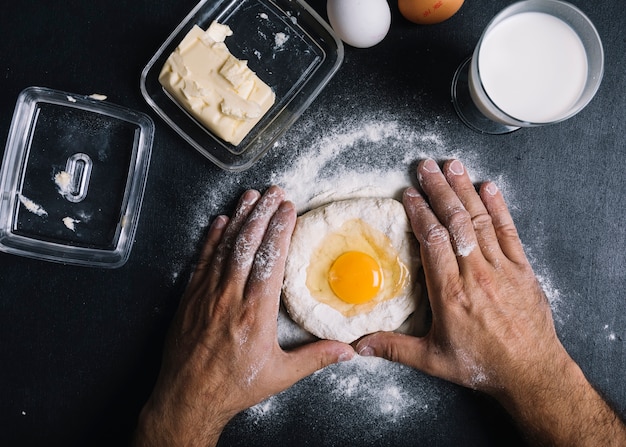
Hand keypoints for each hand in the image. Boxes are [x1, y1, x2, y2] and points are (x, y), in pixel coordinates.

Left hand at [135, 186, 354, 446]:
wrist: (188, 397)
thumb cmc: (234, 386)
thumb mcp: (280, 375)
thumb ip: (315, 358)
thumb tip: (348, 351)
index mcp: (255, 312)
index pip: (269, 260)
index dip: (280, 230)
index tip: (288, 209)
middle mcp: (230, 297)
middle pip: (247, 245)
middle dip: (261, 213)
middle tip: (273, 191)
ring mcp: (207, 294)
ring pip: (224, 247)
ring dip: (238, 218)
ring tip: (249, 196)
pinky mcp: (190, 298)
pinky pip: (202, 260)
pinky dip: (211, 238)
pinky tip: (219, 222)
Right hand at [356, 159, 565, 393]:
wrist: (532, 373)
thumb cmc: (482, 365)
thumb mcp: (433, 360)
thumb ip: (394, 348)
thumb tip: (359, 346)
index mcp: (451, 293)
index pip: (433, 241)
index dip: (420, 213)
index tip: (410, 195)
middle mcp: (477, 274)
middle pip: (455, 221)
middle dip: (439, 190)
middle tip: (425, 166)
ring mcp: (503, 268)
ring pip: (480, 220)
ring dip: (465, 189)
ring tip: (452, 165)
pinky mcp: (523, 269)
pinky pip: (509, 231)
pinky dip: (499, 207)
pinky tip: (490, 187)